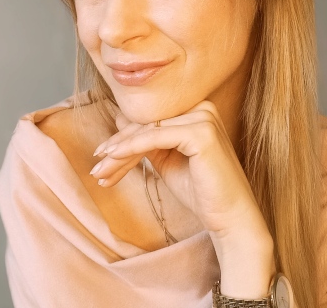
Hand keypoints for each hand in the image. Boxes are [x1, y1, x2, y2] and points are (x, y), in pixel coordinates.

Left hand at [90, 99, 275, 297]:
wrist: (230, 218)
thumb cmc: (201, 191)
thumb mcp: (167, 161)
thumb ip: (147, 140)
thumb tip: (120, 119)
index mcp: (198, 111)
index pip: (153, 120)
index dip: (125, 138)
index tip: (101, 157)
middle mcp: (203, 108)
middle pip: (148, 124)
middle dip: (118, 147)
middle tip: (96, 168)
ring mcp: (204, 118)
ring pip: (148, 131)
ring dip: (119, 152)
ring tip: (100, 172)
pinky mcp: (201, 132)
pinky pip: (155, 138)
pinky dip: (131, 149)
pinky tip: (112, 160)